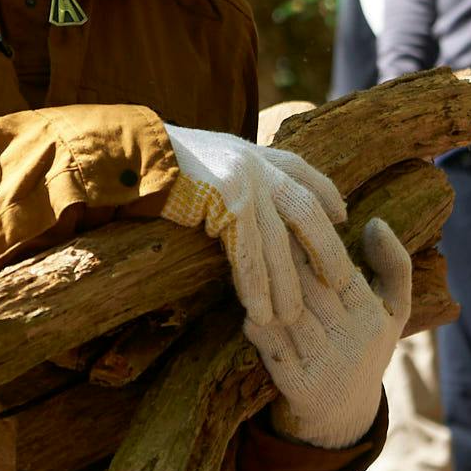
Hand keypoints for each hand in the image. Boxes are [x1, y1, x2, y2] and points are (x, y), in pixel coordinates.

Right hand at [159, 125, 349, 326]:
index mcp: (252, 151)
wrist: (127, 154)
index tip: (343, 215)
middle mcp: (255, 162)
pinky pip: (247, 252)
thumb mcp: (206, 162)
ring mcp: (243, 179)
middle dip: (326, 248)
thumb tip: (246, 203)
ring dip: (287, 283)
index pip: (302, 171)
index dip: (326, 192)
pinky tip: (259, 312)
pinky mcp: (227, 198)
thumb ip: (233, 177)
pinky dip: (255, 285)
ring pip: (278, 240)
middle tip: (340, 283)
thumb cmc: (157, 166)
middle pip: (306, 210)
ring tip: (292, 318)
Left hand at [246, 217, 413, 447]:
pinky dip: (258, 327)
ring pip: (289, 315)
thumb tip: (375, 222)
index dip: (312, 242)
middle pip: (310, 288)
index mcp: (375, 316)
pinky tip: (247, 307)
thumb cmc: (367, 346)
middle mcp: (353, 340)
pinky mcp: (299, 387)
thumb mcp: (393, 310)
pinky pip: (273, 349)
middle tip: (259, 228)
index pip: (340, 269)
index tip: (288, 216)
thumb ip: (395, 265)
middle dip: (283, 258)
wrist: (347, 415)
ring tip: (247, 259)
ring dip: (266, 288)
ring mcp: (326, 366)